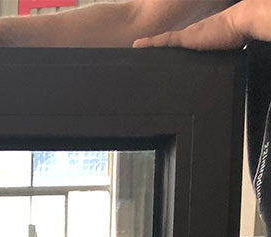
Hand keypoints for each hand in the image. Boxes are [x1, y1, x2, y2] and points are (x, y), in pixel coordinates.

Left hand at [135, 0, 270, 48]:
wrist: (241, 23)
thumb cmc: (234, 37)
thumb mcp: (218, 52)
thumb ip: (209, 60)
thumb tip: (208, 76)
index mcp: (195, 40)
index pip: (175, 46)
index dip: (163, 51)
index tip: (151, 59)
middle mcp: (188, 36)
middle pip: (165, 45)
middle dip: (151, 51)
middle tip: (136, 56)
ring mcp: (186, 36)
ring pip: (161, 43)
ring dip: (148, 47)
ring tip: (133, 51)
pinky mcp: (185, 37)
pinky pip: (163, 40)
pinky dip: (150, 43)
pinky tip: (137, 45)